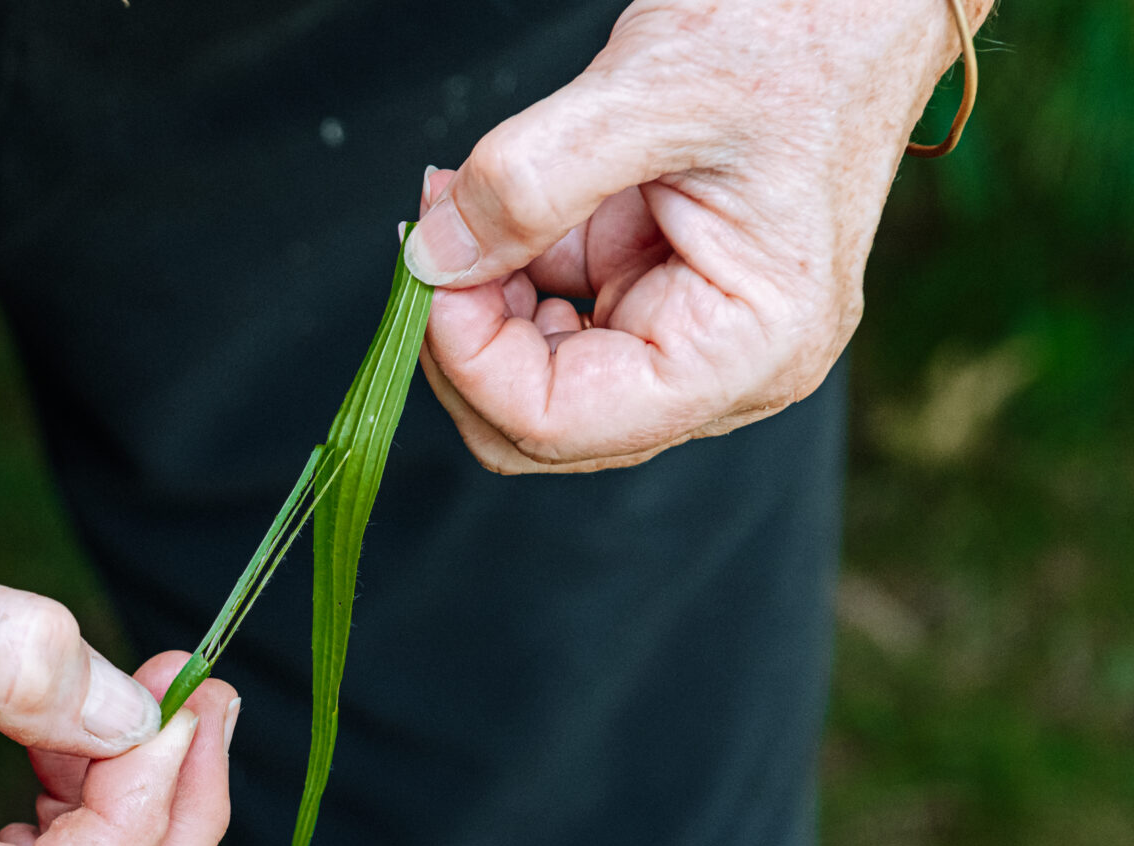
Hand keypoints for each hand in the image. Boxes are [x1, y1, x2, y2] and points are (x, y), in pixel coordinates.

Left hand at [406, 0, 984, 472]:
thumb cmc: (799, 35)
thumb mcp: (651, 93)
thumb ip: (529, 184)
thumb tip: (432, 258)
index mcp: (747, 350)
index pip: (560, 424)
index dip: (469, 362)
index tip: (429, 269)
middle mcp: (727, 371)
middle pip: (541, 425)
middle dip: (465, 341)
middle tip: (431, 237)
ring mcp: (692, 337)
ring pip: (537, 379)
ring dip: (479, 303)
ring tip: (462, 201)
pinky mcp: (662, 296)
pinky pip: (555, 319)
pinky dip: (505, 270)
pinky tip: (492, 203)